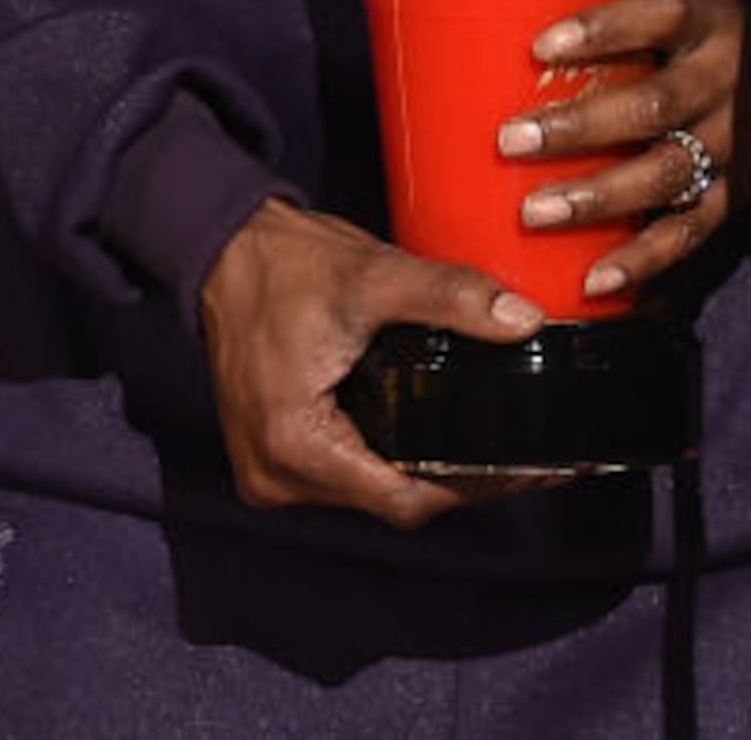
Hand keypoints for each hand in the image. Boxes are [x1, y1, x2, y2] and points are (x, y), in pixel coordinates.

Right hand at [195, 198, 543, 527]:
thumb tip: (522, 319)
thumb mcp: (376, 276)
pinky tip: (431, 432)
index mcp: (295, 445)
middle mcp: (276, 475)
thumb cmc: (283, 264)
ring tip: (486, 442)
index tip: (528, 470)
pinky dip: (389, 456)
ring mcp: (270, 470)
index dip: (473, 486)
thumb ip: (452, 297)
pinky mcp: (274, 455)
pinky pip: (347, 474)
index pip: (405, 498)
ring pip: (370, 491)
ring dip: (423, 469)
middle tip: (524, 454)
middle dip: (458, 477)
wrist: (222, 250)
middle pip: (391, 500)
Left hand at [495, 0, 750, 302]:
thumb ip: (619, 12)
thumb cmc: (706, 40)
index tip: (539, 44)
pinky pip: (687, 232)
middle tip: (510, 140)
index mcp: (708, 22)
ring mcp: (731, 143)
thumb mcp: (683, 5)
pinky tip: (593, 280)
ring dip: (598, 196)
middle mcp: (723, 82)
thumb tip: (502, 10)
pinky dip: (641, 260)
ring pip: (665, 173)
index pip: (661, 15)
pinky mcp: (733, 195)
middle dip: (579, 127)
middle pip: (654, 105)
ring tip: (534, 211)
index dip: (602, 29)